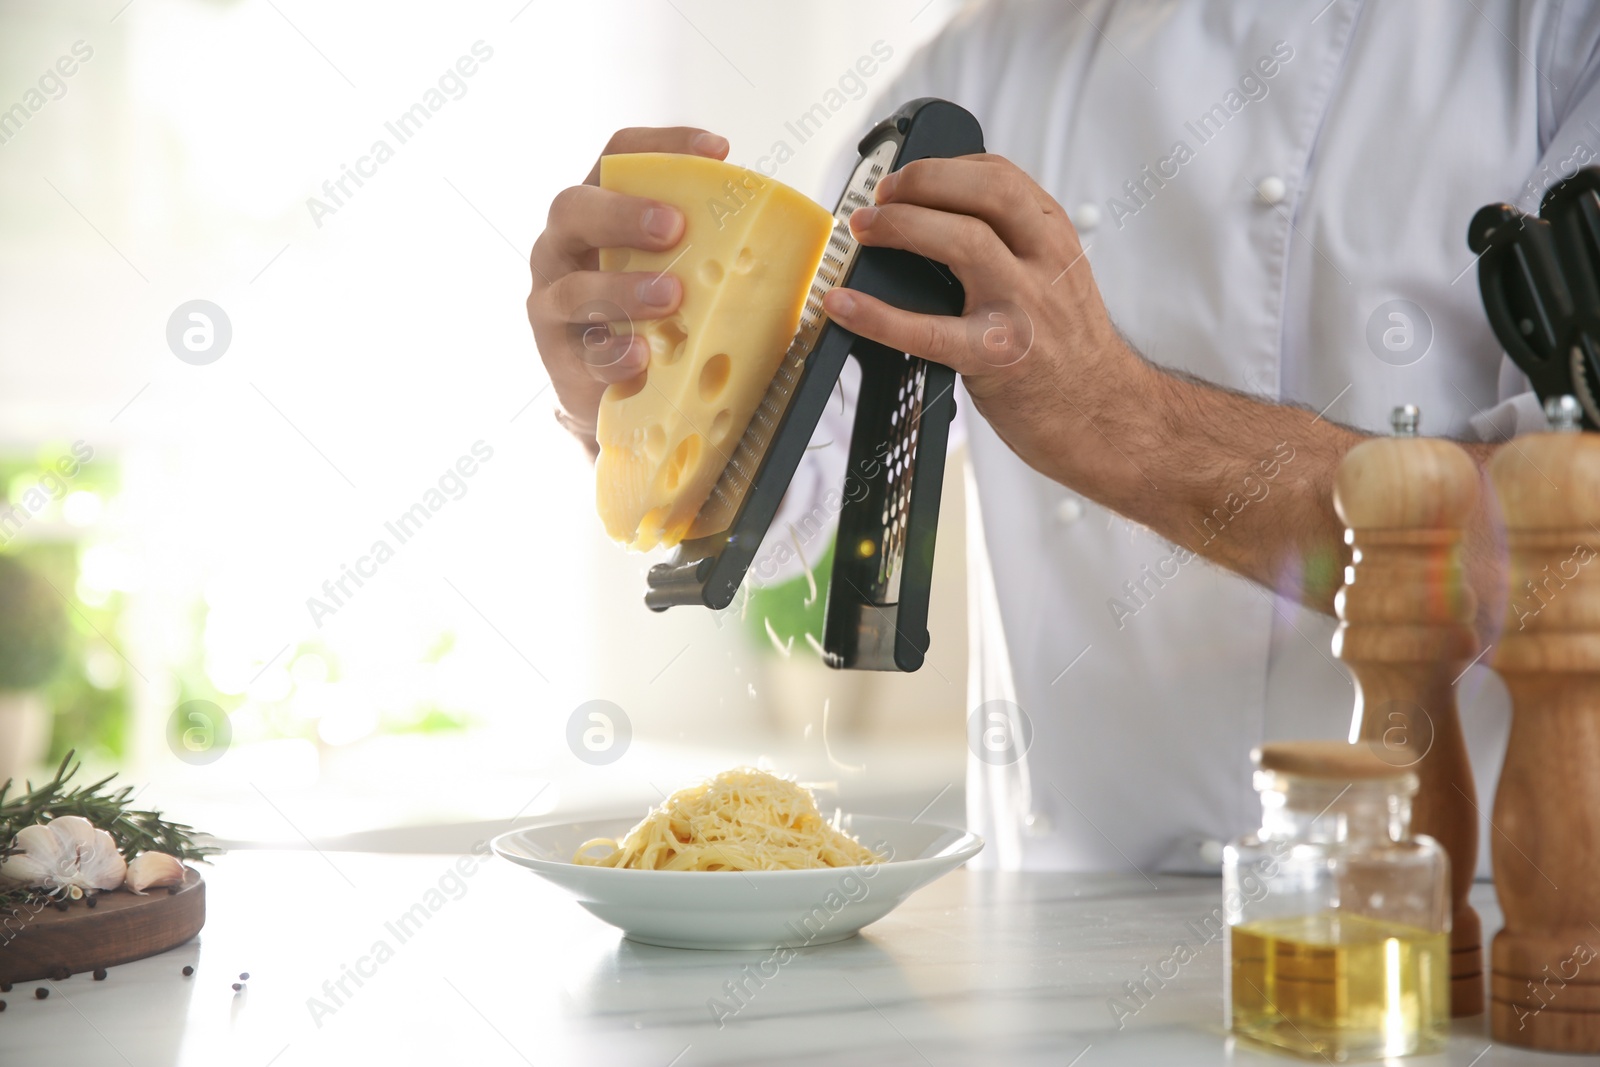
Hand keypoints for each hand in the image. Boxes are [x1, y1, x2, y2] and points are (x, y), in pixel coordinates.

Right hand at [528, 127, 728, 450]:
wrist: (615, 397)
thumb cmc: (650, 318)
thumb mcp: (676, 271)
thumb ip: (702, 249)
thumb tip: (774, 238)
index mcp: (598, 213)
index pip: (618, 158)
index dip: (663, 146)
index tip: (718, 151)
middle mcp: (564, 248)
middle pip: (574, 209)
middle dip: (623, 214)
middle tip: (673, 227)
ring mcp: (552, 302)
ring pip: (574, 288)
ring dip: (624, 290)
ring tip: (669, 296)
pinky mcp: (557, 357)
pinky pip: (582, 352)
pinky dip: (614, 354)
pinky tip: (641, 355)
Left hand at [820, 154, 1150, 489]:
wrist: (1104, 416)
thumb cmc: (1068, 352)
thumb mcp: (1056, 280)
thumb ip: (1012, 247)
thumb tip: (931, 221)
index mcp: (1055, 238)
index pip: (1000, 176)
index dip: (944, 166)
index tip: (906, 176)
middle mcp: (1044, 263)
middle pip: (986, 191)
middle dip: (924, 181)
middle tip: (881, 196)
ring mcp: (1022, 308)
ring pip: (963, 241)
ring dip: (901, 226)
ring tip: (865, 230)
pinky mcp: (996, 358)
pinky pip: (926, 330)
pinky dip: (876, 316)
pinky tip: (844, 306)